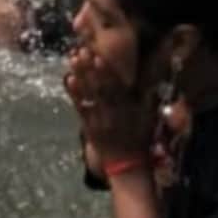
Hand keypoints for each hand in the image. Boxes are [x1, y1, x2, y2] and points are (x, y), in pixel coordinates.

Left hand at [63, 48, 155, 171]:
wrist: (127, 166)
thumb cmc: (139, 140)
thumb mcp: (147, 118)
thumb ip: (147, 98)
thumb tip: (149, 78)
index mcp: (126, 110)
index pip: (115, 87)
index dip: (106, 71)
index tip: (98, 56)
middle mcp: (111, 114)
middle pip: (98, 88)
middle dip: (89, 68)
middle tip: (81, 50)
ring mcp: (98, 121)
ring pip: (88, 95)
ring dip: (80, 75)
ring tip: (73, 59)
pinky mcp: (89, 127)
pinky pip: (80, 109)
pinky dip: (74, 94)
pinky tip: (69, 80)